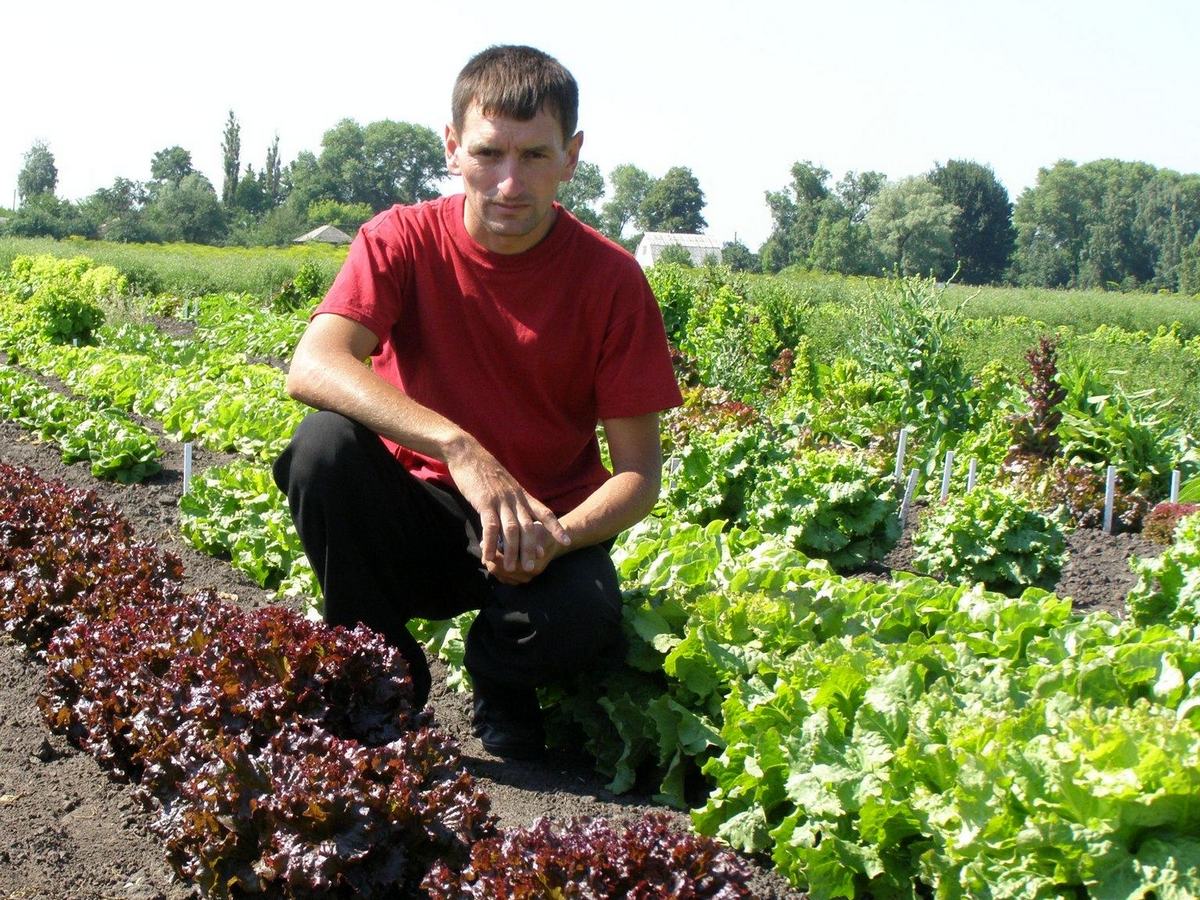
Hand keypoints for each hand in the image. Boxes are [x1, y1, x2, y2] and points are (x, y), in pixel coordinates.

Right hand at [444, 435, 569, 577]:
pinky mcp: (484, 502)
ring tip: (512, 568)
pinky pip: (490, 527)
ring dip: (512, 551)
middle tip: (533, 567)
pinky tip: (488, 557)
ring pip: (512, 530)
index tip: (566, 541)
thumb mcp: (507, 485)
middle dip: (531, 548)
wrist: (468, 453)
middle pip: (529, 527)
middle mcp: (515, 499)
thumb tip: (519, 517)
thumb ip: (514, 501)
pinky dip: (490, 543)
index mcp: (523, 495)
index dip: (555, 528)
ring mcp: (501, 501)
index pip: (545, 513)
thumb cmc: (486, 471)